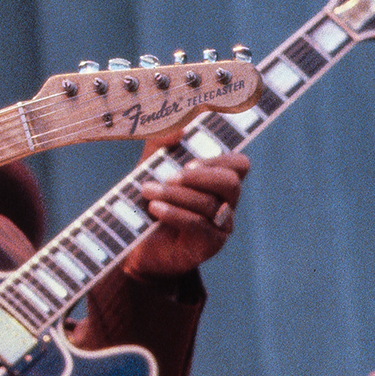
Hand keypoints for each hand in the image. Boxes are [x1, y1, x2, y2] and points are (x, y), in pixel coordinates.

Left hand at [123, 142, 249, 279]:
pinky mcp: (210, 245)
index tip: (188, 160)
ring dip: (176, 195)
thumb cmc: (148, 202)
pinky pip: (199, 225)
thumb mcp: (149, 169)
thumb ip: (160, 145)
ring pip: (209, 204)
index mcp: (217, 181)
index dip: (219, 159)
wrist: (136, 244)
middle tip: (171, 176)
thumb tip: (179, 130)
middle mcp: (226, 202)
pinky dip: (175, 214)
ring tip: (148, 191)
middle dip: (200, 176)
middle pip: (231, 182)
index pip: (238, 164)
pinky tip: (155, 209)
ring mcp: (221, 225)